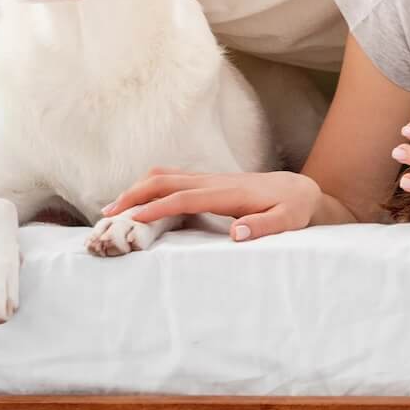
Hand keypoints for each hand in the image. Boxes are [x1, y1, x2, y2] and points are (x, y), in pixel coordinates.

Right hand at [99, 167, 320, 240]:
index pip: (186, 198)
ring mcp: (210, 180)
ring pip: (166, 176)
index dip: (158, 208)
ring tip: (113, 208)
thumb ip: (264, 226)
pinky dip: (150, 188)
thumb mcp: (288, 220)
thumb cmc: (294, 207)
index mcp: (229, 193)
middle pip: (166, 180)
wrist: (301, 189)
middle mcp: (215, 182)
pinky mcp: (209, 182)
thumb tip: (236, 233)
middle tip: (108, 214)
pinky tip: (137, 203)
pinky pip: (173, 180)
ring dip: (138, 188)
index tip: (133, 220)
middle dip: (135, 194)